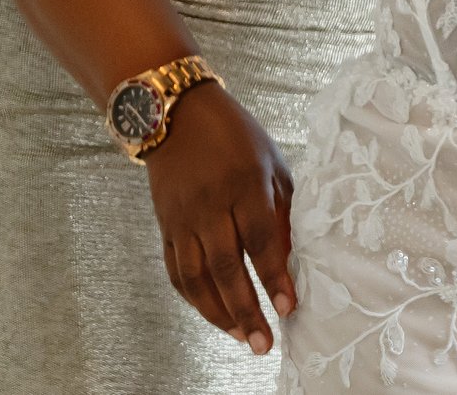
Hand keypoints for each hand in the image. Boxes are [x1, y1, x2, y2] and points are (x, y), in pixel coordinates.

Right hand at [143, 82, 294, 354]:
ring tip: (241, 337)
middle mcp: (209, 204)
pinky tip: (213, 313)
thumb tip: (292, 258)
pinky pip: (175, 270)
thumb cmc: (235, 136)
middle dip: (246, 309)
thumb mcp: (271, 163)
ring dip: (218, 313)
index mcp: (243, 184)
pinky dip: (193, 298)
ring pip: (196, 276)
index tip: (289, 308)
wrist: (177, 113)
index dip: (274, 277)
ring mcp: (181, 217)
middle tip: (264, 343)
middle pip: (226, 266)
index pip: (260, 239)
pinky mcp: (164, 225)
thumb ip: (282, 210)